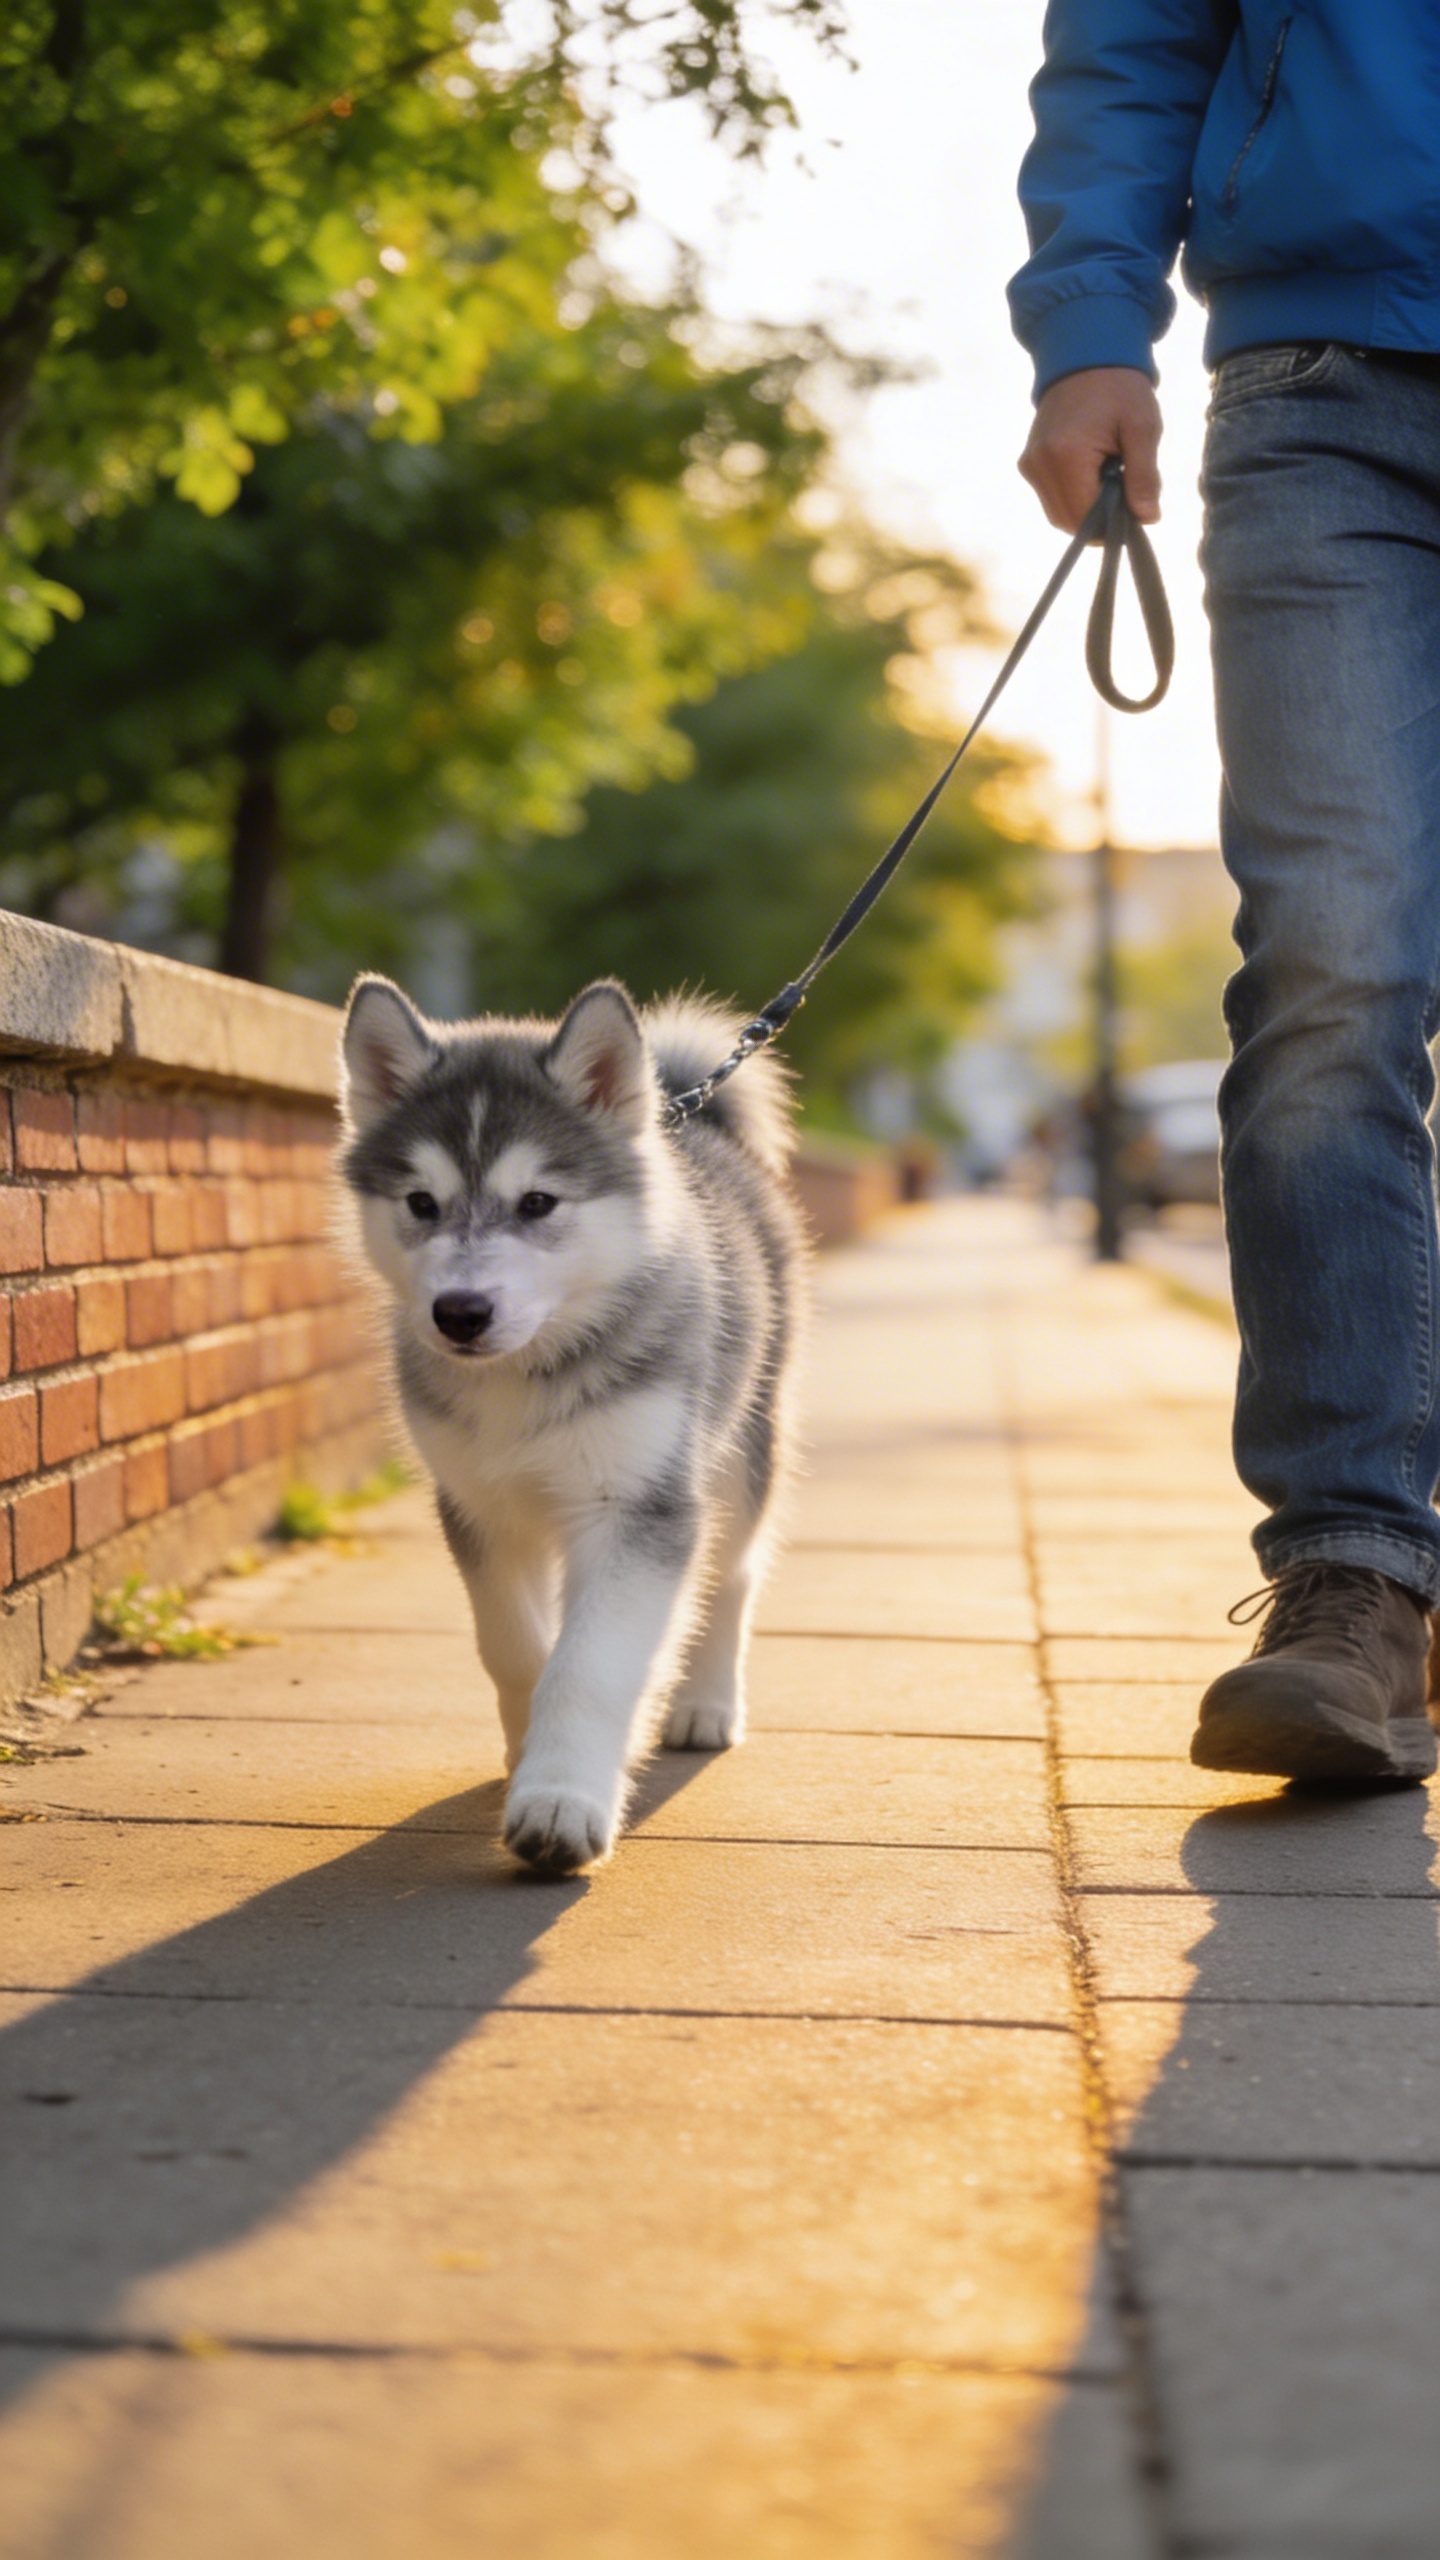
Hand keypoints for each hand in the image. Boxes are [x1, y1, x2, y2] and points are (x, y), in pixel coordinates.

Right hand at [1019, 368, 1161, 532]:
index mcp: (1065, 456)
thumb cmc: (1119, 388)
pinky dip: (1075, 497)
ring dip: (1086, 509)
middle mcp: (1039, 465)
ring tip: (1109, 476)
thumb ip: (1144, 477)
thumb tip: (1147, 519)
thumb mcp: (1142, 428)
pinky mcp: (1029, 464)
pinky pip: (1052, 499)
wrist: (1085, 355)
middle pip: (1069, 522)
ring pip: (1059, 515)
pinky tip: (1093, 473)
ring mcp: (1030, 465)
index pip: (1086, 519)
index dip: (1113, 524)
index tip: (1135, 508)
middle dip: (1099, 518)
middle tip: (1125, 490)